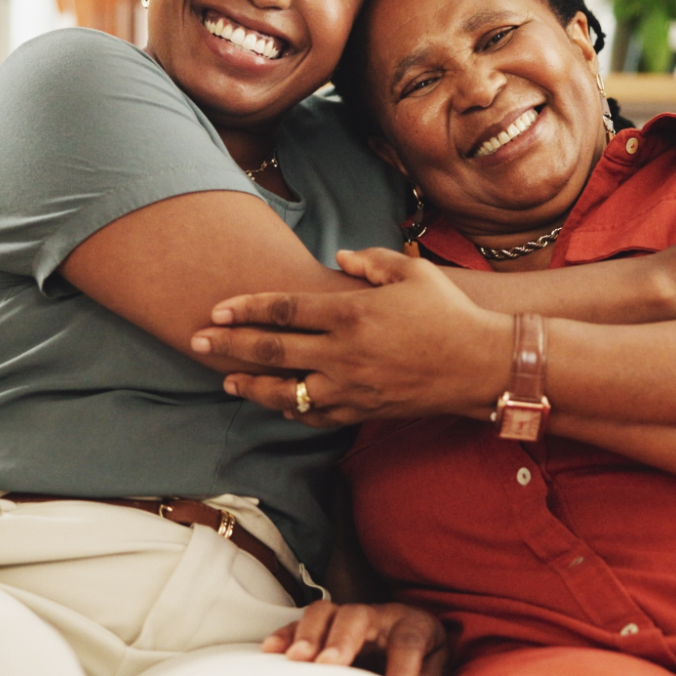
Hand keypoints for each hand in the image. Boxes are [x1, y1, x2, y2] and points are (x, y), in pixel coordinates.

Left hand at [191, 248, 506, 425]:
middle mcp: (343, 353)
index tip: (216, 311)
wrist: (480, 365)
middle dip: (228, 346)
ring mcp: (351, 387)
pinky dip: (291, 410)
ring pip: (286, 391)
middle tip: (195, 343)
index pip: (283, 311)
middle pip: (272, 351)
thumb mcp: (412, 272)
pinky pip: (315, 415)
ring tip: (226, 380)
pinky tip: (276, 404)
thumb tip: (340, 259)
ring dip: (251, 385)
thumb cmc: (449, 313)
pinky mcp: (362, 411)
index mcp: (350, 313)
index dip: (245, 309)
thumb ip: (371, 262)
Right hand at [262, 600, 450, 675]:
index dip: (402, 670)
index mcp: (412, 624)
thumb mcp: (435, 668)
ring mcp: (348, 616)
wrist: (413, 631)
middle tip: (329, 664)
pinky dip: (285, 634)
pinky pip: (300, 622)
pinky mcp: (326, 624)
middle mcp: (378, 614)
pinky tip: (272, 651)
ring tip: (296, 659)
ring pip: (324, 612)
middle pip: (357, 617)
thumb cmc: (422, 655)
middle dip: (341, 640)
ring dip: (308, 634)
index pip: (407, 643)